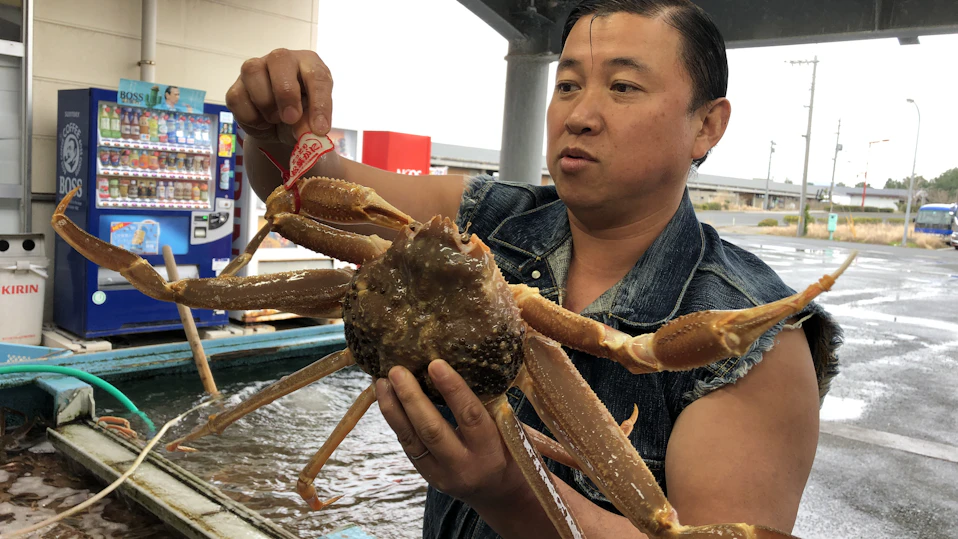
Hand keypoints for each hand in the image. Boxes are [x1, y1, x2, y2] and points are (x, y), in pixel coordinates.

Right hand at [226, 48, 332, 145]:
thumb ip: (310, 125)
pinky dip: (250, 116)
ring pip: (253, 72)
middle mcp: (281, 60)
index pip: (317, 75)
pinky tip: (262, 122)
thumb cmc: (302, 115)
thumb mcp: (311, 122)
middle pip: (279, 59)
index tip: (320, 128)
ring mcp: (256, 69)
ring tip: (276, 119)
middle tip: (291, 118)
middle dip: (286, 93)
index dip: (319, 103)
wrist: (279, 127)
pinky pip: (237, 97)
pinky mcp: (237, 86)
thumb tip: (306, 133)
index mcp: (308, 63)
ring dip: (266, 102)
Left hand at [375, 360, 528, 508]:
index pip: (471, 416)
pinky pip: (408, 446)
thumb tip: (465, 363)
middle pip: (432, 430)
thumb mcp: (510, 430)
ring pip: (412, 440)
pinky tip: (386, 399)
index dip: (453, 389)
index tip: (435, 364)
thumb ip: (491, 406)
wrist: (499, 491)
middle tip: (396, 371)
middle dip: (411, 398)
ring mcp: (442, 475)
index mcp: (491, 450)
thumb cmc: (508, 448)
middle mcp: (465, 465)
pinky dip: (396, 421)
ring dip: (393, 409)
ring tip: (381, 383)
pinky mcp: (427, 476)